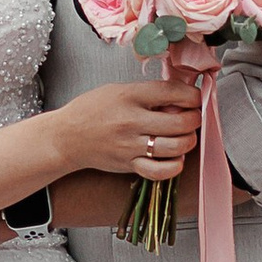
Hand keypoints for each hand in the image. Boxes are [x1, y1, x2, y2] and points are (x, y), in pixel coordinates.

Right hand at [55, 73, 202, 181]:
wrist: (66, 137)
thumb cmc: (91, 110)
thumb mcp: (118, 90)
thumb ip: (148, 93)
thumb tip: (179, 97)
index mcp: (129, 96)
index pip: (172, 92)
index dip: (192, 95)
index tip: (194, 97)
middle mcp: (131, 121)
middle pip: (180, 122)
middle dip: (194, 119)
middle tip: (192, 116)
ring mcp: (131, 146)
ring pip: (176, 147)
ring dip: (188, 141)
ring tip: (185, 135)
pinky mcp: (129, 164)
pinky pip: (160, 171)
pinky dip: (175, 165)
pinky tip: (175, 157)